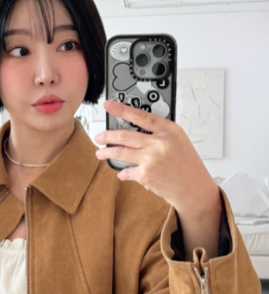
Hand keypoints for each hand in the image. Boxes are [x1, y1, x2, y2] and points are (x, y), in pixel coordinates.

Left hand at [94, 100, 219, 218]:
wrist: (194, 188)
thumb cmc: (186, 164)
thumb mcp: (178, 140)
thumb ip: (159, 132)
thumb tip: (133, 127)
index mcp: (169, 130)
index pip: (140, 115)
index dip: (121, 109)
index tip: (109, 105)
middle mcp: (159, 142)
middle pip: (124, 135)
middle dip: (107, 135)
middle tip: (99, 136)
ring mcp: (151, 159)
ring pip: (120, 152)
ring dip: (106, 153)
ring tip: (100, 153)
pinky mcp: (145, 175)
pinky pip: (125, 171)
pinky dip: (122, 173)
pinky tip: (122, 173)